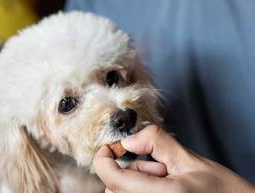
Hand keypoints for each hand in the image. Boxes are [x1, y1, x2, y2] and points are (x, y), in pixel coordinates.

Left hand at [93, 125, 254, 192]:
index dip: (104, 158)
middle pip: (114, 186)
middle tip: (160, 167)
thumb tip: (129, 139)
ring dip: (137, 180)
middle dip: (132, 169)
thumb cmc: (222, 191)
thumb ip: (155, 142)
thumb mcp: (188, 159)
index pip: (111, 177)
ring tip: (167, 179)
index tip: (109, 147)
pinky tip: (164, 187)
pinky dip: (140, 188)